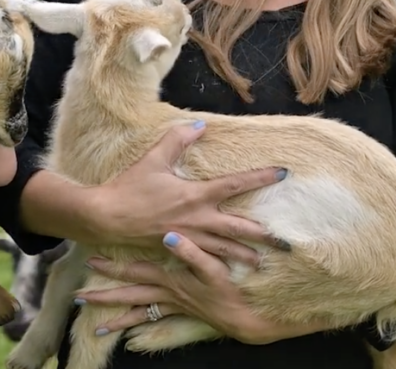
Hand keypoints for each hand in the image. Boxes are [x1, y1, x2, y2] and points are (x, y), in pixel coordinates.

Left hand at [78, 232, 328, 343]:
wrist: (244, 319)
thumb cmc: (230, 291)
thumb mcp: (214, 269)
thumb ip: (192, 252)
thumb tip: (169, 236)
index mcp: (169, 280)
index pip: (134, 272)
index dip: (113, 268)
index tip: (91, 262)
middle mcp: (165, 295)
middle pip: (128, 296)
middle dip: (104, 297)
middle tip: (79, 298)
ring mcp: (171, 306)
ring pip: (138, 312)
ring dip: (117, 318)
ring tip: (97, 327)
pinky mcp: (180, 313)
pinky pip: (153, 321)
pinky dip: (138, 324)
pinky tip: (128, 329)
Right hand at [92, 121, 287, 264]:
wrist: (107, 218)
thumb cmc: (130, 188)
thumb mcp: (153, 159)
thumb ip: (177, 140)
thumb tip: (199, 125)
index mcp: (196, 195)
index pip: (236, 184)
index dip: (261, 177)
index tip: (283, 173)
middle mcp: (198, 219)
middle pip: (240, 228)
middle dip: (265, 235)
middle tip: (287, 243)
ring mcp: (189, 238)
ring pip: (225, 250)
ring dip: (245, 256)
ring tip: (262, 262)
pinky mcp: (178, 250)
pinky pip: (205, 260)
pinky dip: (219, 265)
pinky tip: (227, 270)